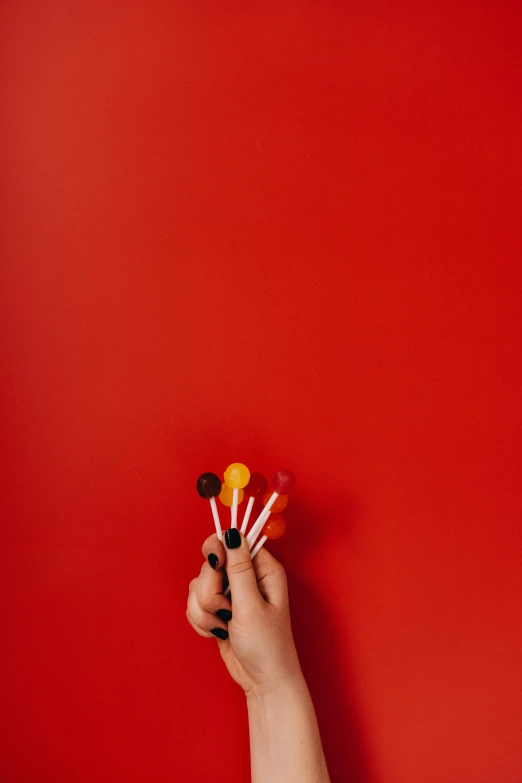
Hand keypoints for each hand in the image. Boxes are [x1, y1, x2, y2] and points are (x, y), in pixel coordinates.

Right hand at [186, 528, 301, 695]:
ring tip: (224, 627)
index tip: (215, 567)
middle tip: (226, 610)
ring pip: (197, 586)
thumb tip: (232, 533)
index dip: (218, 552)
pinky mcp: (217, 609)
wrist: (262, 683)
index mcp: (262, 569)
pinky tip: (217, 633)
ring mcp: (230, 593)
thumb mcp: (251, 605)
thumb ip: (238, 569)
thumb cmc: (266, 646)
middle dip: (209, 592)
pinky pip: (194, 604)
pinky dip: (201, 620)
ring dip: (205, 611)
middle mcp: (246, 577)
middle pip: (209, 564)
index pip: (232, 540)